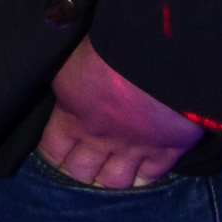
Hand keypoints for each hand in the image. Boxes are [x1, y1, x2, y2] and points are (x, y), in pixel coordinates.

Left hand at [38, 35, 200, 187]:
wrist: (164, 48)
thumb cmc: (112, 39)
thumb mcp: (74, 56)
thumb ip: (67, 80)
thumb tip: (62, 84)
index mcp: (73, 112)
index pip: (52, 151)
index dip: (54, 155)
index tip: (58, 152)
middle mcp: (100, 137)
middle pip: (81, 172)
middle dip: (79, 171)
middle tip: (83, 165)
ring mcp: (135, 146)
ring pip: (115, 181)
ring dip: (109, 179)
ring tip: (110, 172)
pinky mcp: (169, 148)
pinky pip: (152, 176)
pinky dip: (145, 177)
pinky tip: (141, 173)